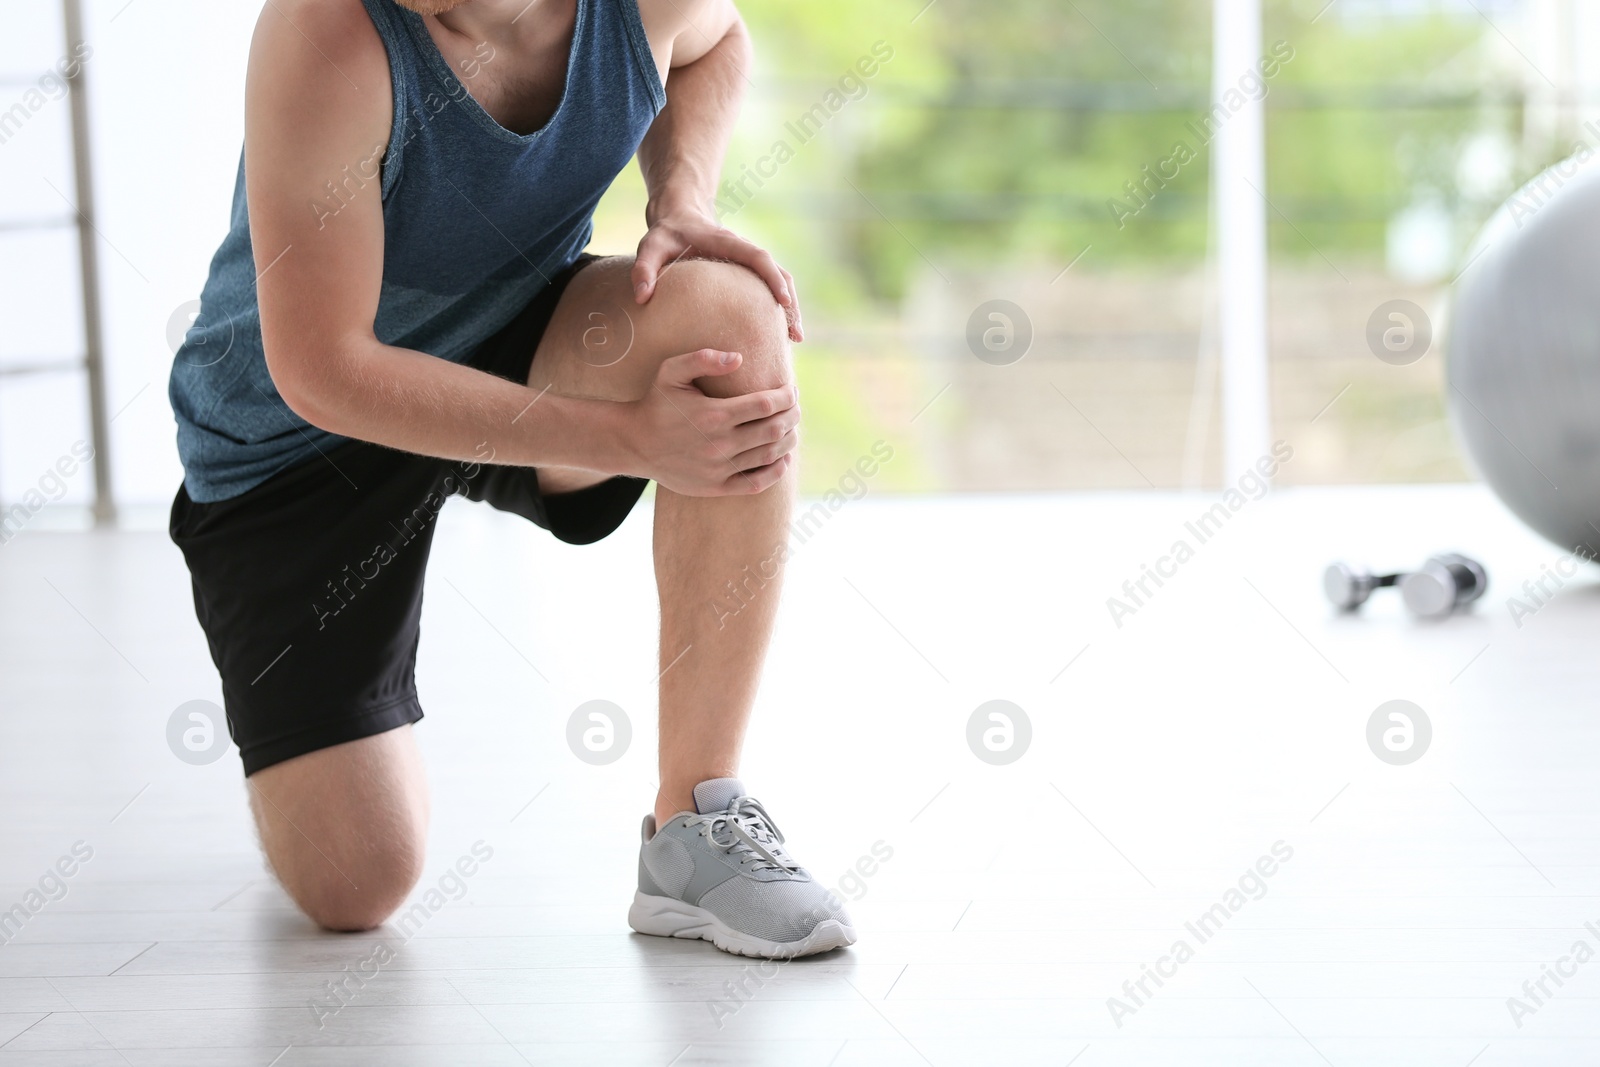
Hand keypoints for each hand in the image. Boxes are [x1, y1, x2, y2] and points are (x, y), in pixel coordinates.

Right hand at [619, 347, 799, 495]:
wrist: (635, 443)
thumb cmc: (657, 403)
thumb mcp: (671, 372)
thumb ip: (703, 359)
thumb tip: (738, 358)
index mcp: (713, 415)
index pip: (766, 404)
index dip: (786, 396)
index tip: (791, 390)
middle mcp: (719, 444)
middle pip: (774, 429)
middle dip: (792, 416)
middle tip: (795, 407)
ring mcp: (719, 469)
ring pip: (770, 455)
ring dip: (788, 439)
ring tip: (790, 428)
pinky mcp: (717, 486)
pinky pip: (757, 483)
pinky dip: (776, 471)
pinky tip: (782, 458)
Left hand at [632, 211, 803, 341]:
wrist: (679, 217)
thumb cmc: (666, 234)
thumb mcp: (650, 247)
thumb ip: (644, 269)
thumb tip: (642, 297)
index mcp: (728, 242)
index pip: (758, 258)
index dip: (773, 278)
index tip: (783, 301)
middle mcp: (744, 252)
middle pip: (779, 273)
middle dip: (790, 303)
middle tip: (795, 335)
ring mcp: (748, 263)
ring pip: (780, 282)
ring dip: (790, 308)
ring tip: (794, 339)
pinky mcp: (747, 274)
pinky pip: (769, 288)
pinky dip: (779, 307)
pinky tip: (779, 333)